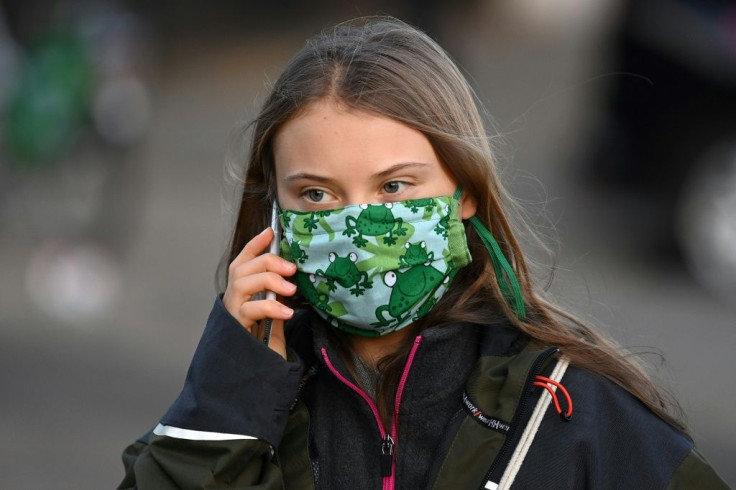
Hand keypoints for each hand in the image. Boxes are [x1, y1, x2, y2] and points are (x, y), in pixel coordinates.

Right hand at [222, 227, 296, 358]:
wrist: (259, 375)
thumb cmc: (267, 344)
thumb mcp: (277, 315)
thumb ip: (279, 297)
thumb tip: (293, 277)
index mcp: (243, 292)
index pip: (243, 261)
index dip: (255, 244)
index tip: (270, 231)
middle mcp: (233, 299)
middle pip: (242, 268)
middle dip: (267, 262)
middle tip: (291, 269)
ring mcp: (231, 313)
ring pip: (242, 284)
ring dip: (268, 281)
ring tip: (290, 290)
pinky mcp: (234, 329)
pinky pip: (249, 310)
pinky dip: (269, 308)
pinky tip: (286, 313)